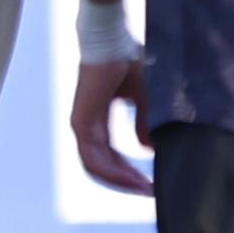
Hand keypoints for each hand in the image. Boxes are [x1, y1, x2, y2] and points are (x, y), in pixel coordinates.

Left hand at [68, 55, 154, 194]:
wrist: (111, 40)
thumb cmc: (127, 61)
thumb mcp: (143, 98)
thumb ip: (145, 123)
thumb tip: (150, 149)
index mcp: (98, 121)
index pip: (111, 156)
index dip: (129, 173)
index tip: (151, 183)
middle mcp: (87, 128)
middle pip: (104, 167)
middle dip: (128, 182)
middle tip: (151, 192)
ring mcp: (82, 127)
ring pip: (98, 168)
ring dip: (122, 182)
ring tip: (145, 190)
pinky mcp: (81, 124)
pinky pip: (94, 159)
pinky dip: (113, 172)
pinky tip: (133, 179)